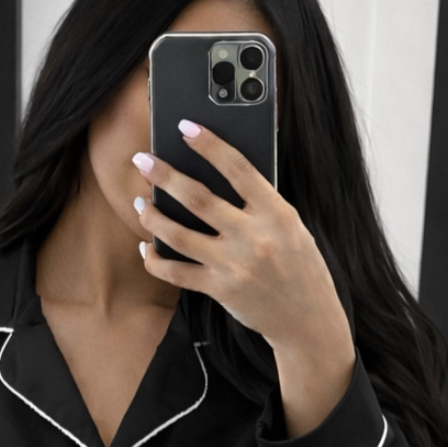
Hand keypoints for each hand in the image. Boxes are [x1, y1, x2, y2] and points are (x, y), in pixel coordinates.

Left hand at [131, 123, 353, 361]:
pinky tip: (147, 248)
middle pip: (198, 198)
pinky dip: (155, 259)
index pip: (238, 168)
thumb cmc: (299, 267)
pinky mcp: (220, 290)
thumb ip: (260, 203)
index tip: (185, 126)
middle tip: (141, 161)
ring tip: (140, 202)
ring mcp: (235, 265)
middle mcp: (254, 237)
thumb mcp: (291, 227)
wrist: (308, 319)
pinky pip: (176, 272)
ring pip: (178, 234)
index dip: (209, 144)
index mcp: (277, 213)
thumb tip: (216, 175)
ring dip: (152, 215)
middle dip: (164, 175)